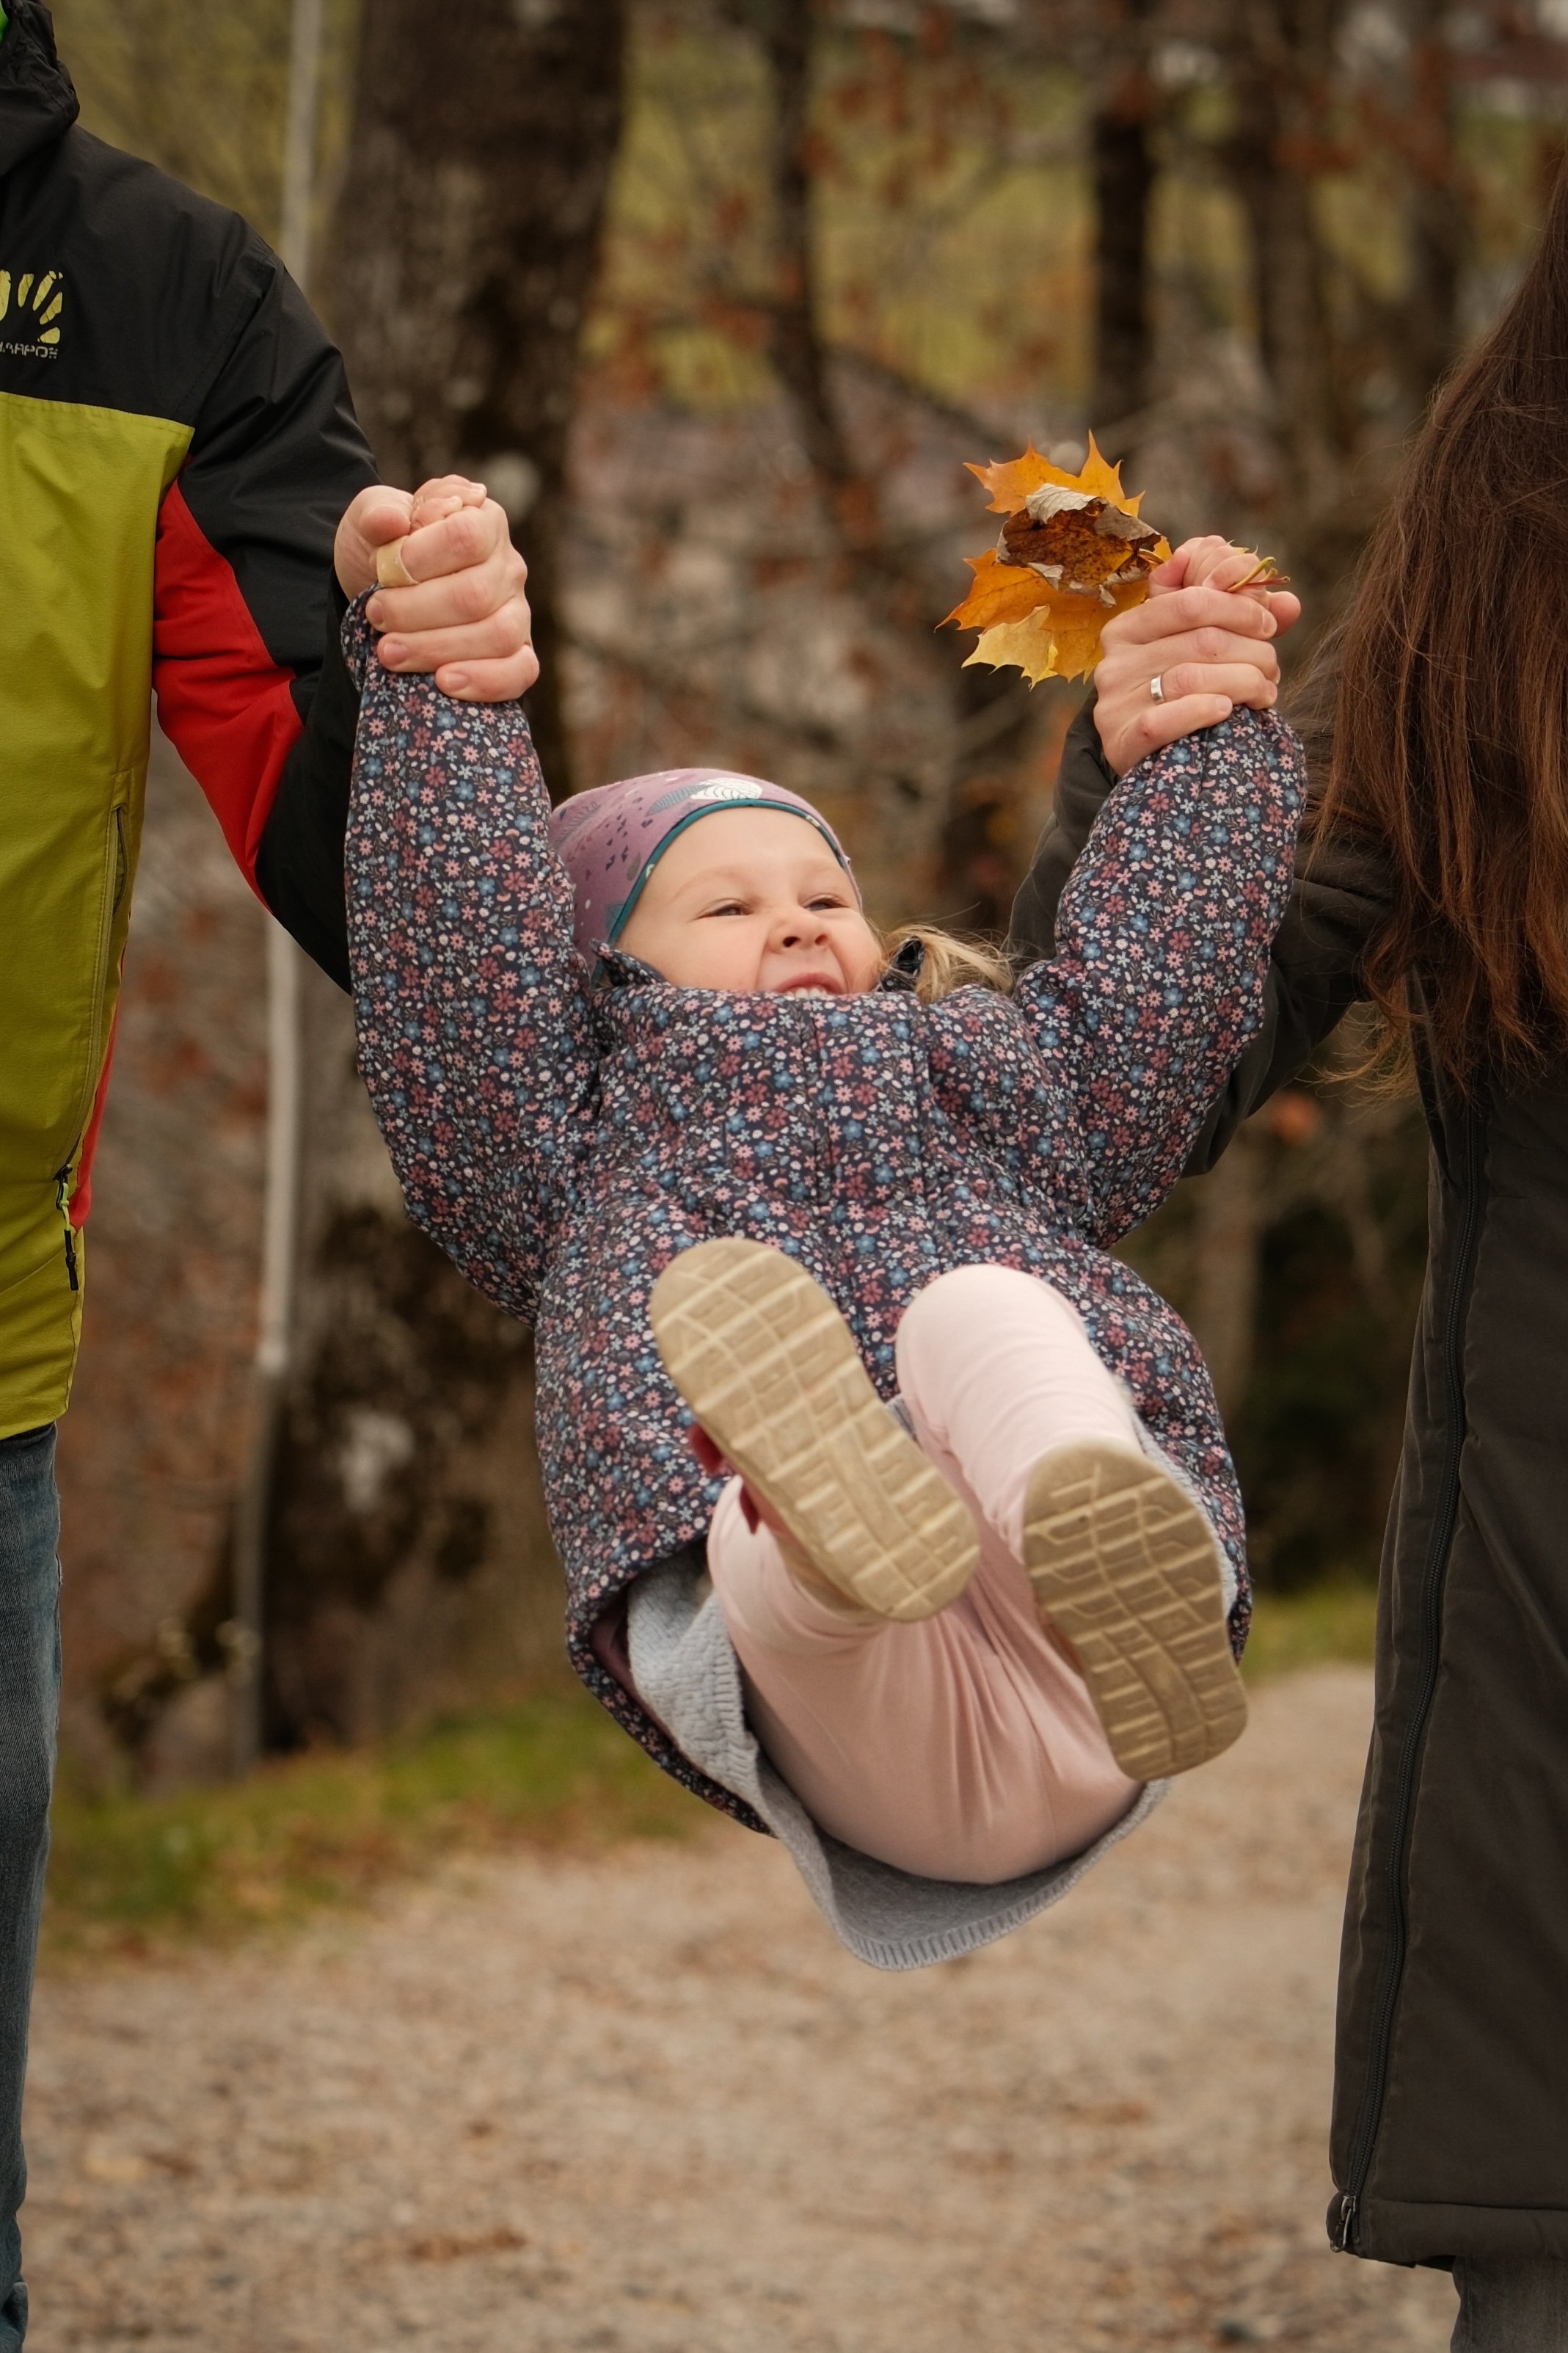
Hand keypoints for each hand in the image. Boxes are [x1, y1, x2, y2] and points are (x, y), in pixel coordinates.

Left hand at [333, 474, 538, 701]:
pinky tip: (444, 682)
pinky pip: (520, 672)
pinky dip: (485, 681)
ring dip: (435, 648)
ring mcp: (518, 613)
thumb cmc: (383, 549)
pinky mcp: (519, 654)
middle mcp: (508, 567)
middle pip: (476, 594)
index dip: (422, 557)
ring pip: (496, 635)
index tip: (384, 570)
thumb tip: (391, 521)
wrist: (380, 591)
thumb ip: (375, 513)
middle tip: (376, 615)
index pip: (467, 536)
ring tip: (389, 652)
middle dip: (416, 611)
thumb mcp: (369, 519)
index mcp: (482, 520)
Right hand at [1093, 536, 1302, 777]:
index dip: (1240, 610)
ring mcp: (1114, 702)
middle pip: (1201, 640)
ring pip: (1191, 678)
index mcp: (1129, 627)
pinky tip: (1227, 710)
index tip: (1269, 626)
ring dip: (1243, 682)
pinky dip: (1202, 711)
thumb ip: (1242, 621)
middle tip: (1271, 668)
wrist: (1144, 757)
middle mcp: (1114, 661)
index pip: (1191, 602)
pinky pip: (1164, 720)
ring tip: (1264, 693)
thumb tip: (1289, 602)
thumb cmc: (1179, 696)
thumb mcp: (1199, 650)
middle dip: (1252, 652)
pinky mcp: (1120, 740)